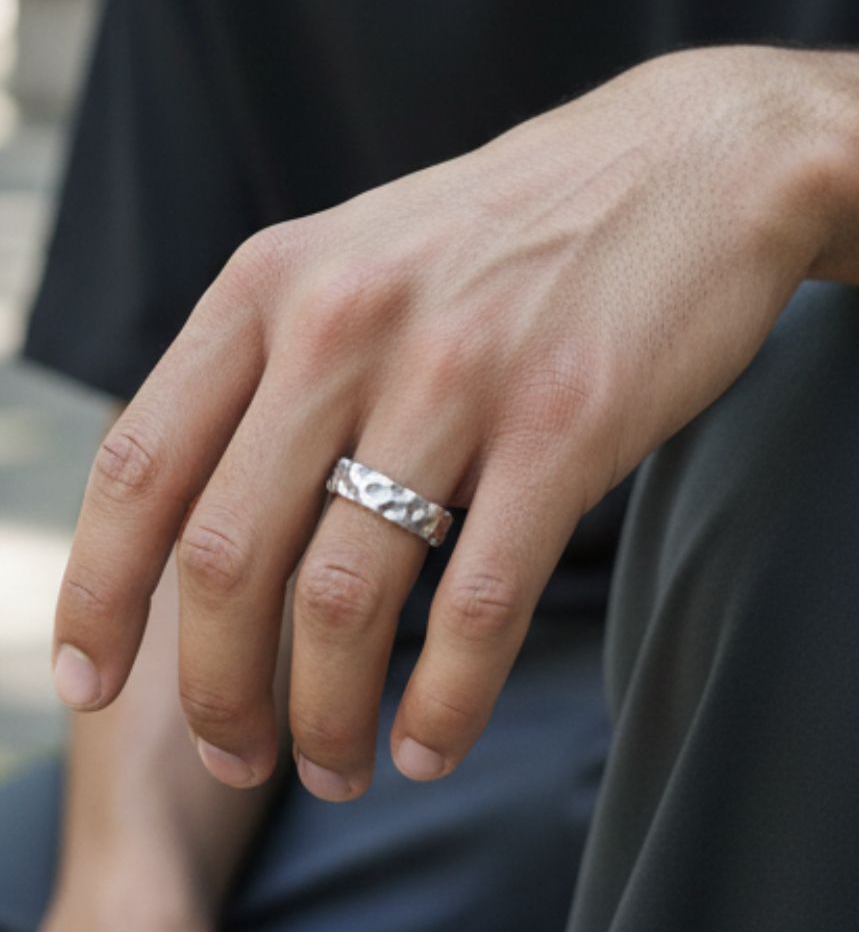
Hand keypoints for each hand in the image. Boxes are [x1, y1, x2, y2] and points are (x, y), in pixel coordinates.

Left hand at [50, 45, 856, 796]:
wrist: (692, 163)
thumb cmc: (523, 228)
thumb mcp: (368, 255)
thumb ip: (287, 362)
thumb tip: (228, 516)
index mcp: (275, 282)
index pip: (141, 467)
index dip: (98, 597)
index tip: (93, 684)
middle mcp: (345, 323)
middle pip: (227, 559)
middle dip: (216, 694)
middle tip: (238, 760)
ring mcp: (456, 373)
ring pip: (343, 598)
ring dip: (324, 716)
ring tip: (336, 768)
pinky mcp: (564, 424)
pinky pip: (477, 603)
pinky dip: (445, 702)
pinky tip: (432, 746)